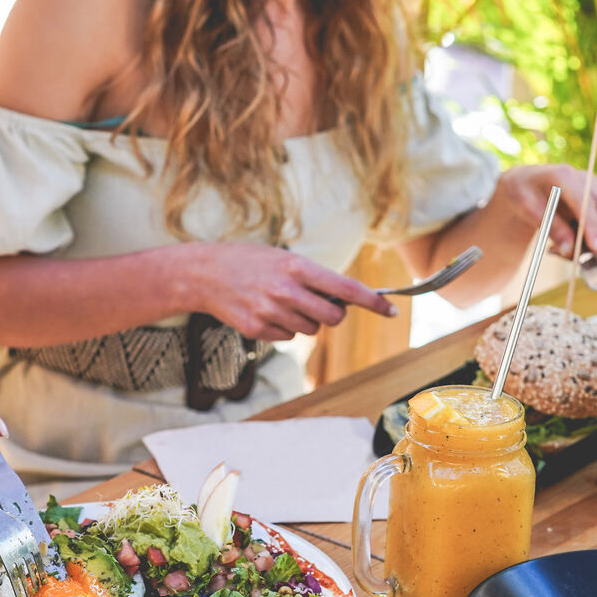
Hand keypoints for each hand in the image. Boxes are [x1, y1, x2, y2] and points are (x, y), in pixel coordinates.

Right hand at [183, 242, 395, 342]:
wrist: (204, 274)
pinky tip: (265, 312)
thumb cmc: (249, 262)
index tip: (392, 311)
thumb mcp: (284, 258)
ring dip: (305, 321)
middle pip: (333, 318)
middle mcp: (287, 291)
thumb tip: (344, 300)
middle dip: (333, 315)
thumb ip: (313, 277)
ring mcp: (271, 312)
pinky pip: (288, 338)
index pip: (346, 289)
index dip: (373, 302)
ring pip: (310, 330)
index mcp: (297, 267)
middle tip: (320, 304)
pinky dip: (283, 328)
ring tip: (282, 303)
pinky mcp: (258, 330)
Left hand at [491, 164, 596, 258]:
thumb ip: (551, 228)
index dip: (593, 227)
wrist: (526, 182)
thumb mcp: (526, 209)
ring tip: (566, 251)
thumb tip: (570, 250)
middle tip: (579, 258)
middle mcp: (588, 181)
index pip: (587, 204)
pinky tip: (571, 244)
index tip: (596, 249)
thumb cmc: (522, 192)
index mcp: (565, 177)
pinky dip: (595, 242)